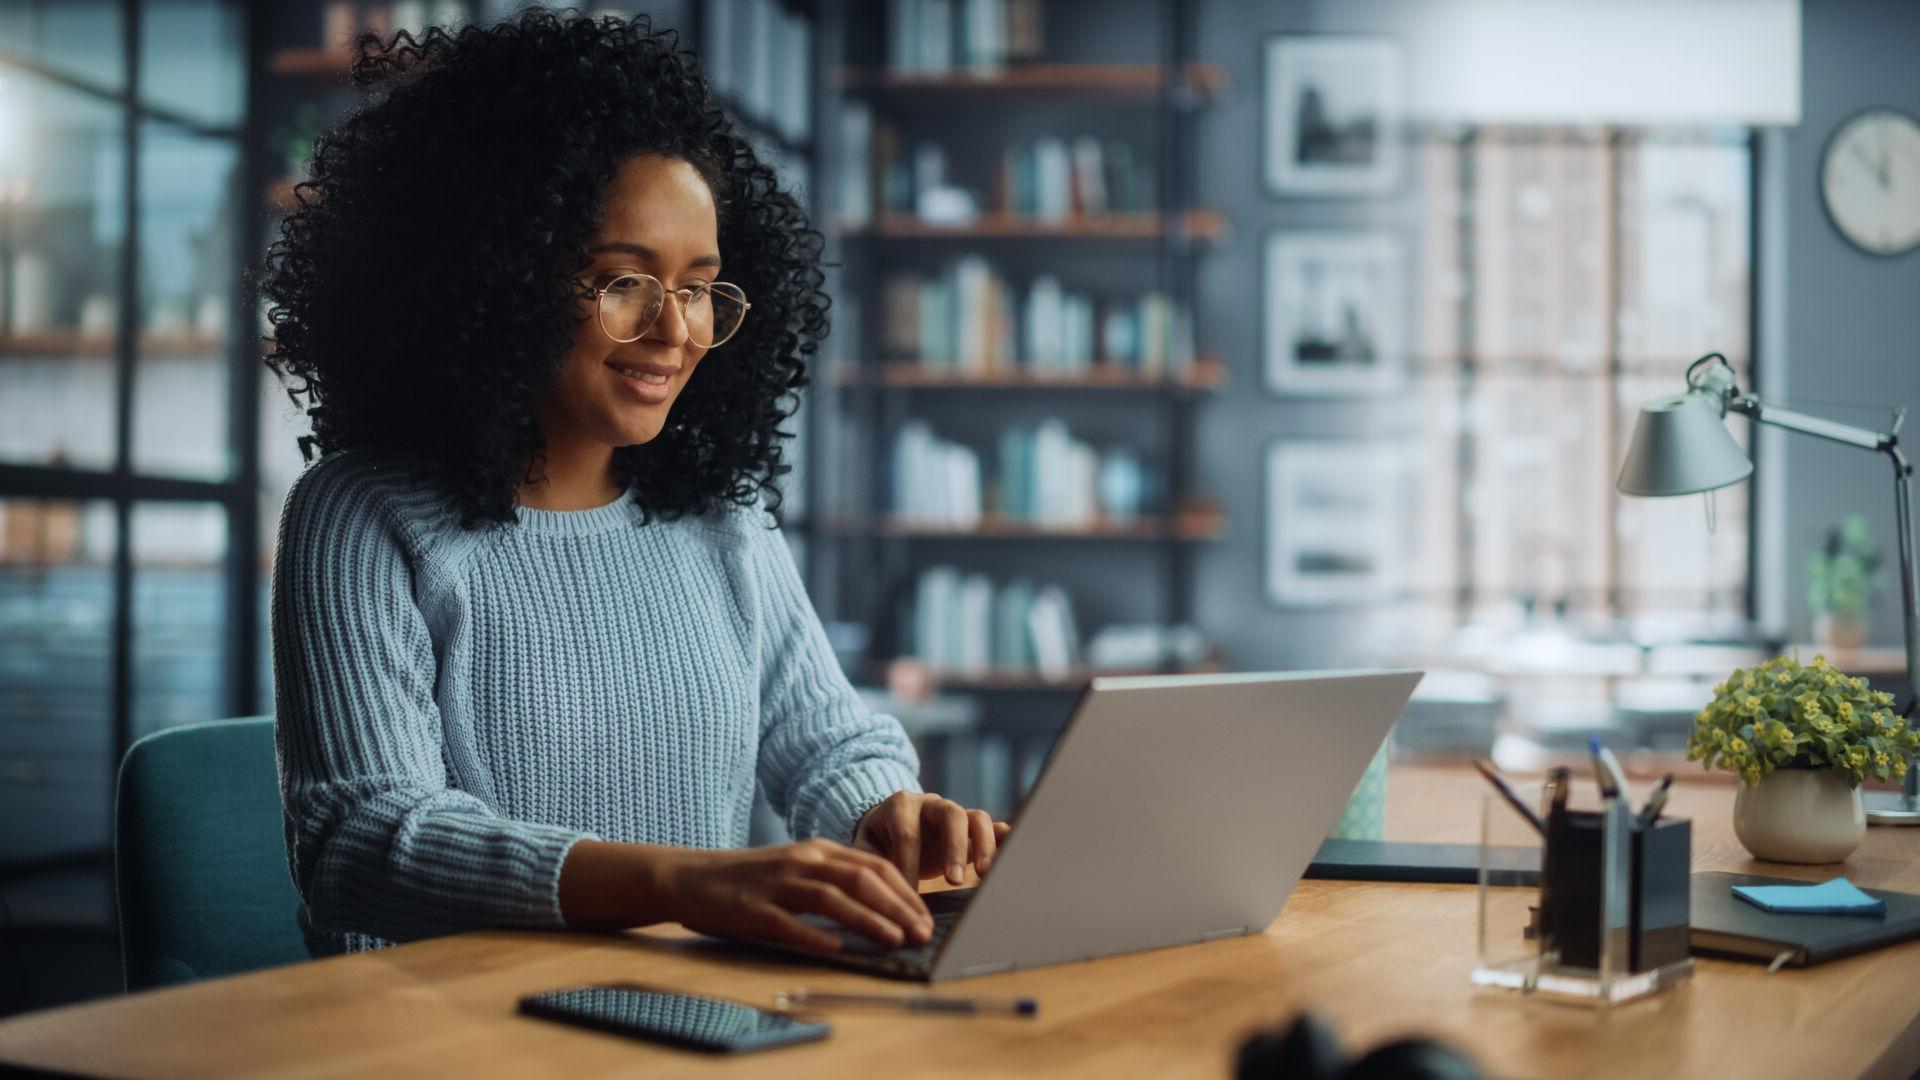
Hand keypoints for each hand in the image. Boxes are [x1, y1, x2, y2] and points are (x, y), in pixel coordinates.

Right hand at [652, 839, 933, 953]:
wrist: (690, 876)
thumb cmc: (751, 879)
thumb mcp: (797, 868)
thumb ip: (833, 880)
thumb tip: (883, 907)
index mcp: (818, 850)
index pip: (874, 866)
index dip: (905, 891)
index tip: (926, 916)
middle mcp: (803, 861)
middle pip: (861, 880)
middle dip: (898, 907)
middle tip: (923, 932)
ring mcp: (778, 884)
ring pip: (831, 899)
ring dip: (868, 920)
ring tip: (895, 940)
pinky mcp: (753, 909)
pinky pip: (788, 923)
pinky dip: (814, 935)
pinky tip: (836, 949)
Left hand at [853, 791, 1013, 886]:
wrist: (890, 823)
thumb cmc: (877, 841)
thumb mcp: (865, 847)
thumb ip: (869, 862)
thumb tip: (876, 890)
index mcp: (901, 806)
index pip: (907, 833)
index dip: (908, 863)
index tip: (908, 895)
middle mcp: (932, 804)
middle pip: (950, 815)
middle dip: (953, 848)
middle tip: (953, 882)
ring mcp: (955, 813)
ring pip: (976, 818)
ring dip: (983, 846)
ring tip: (984, 875)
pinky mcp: (972, 829)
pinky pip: (992, 827)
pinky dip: (1003, 839)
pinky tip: (1011, 856)